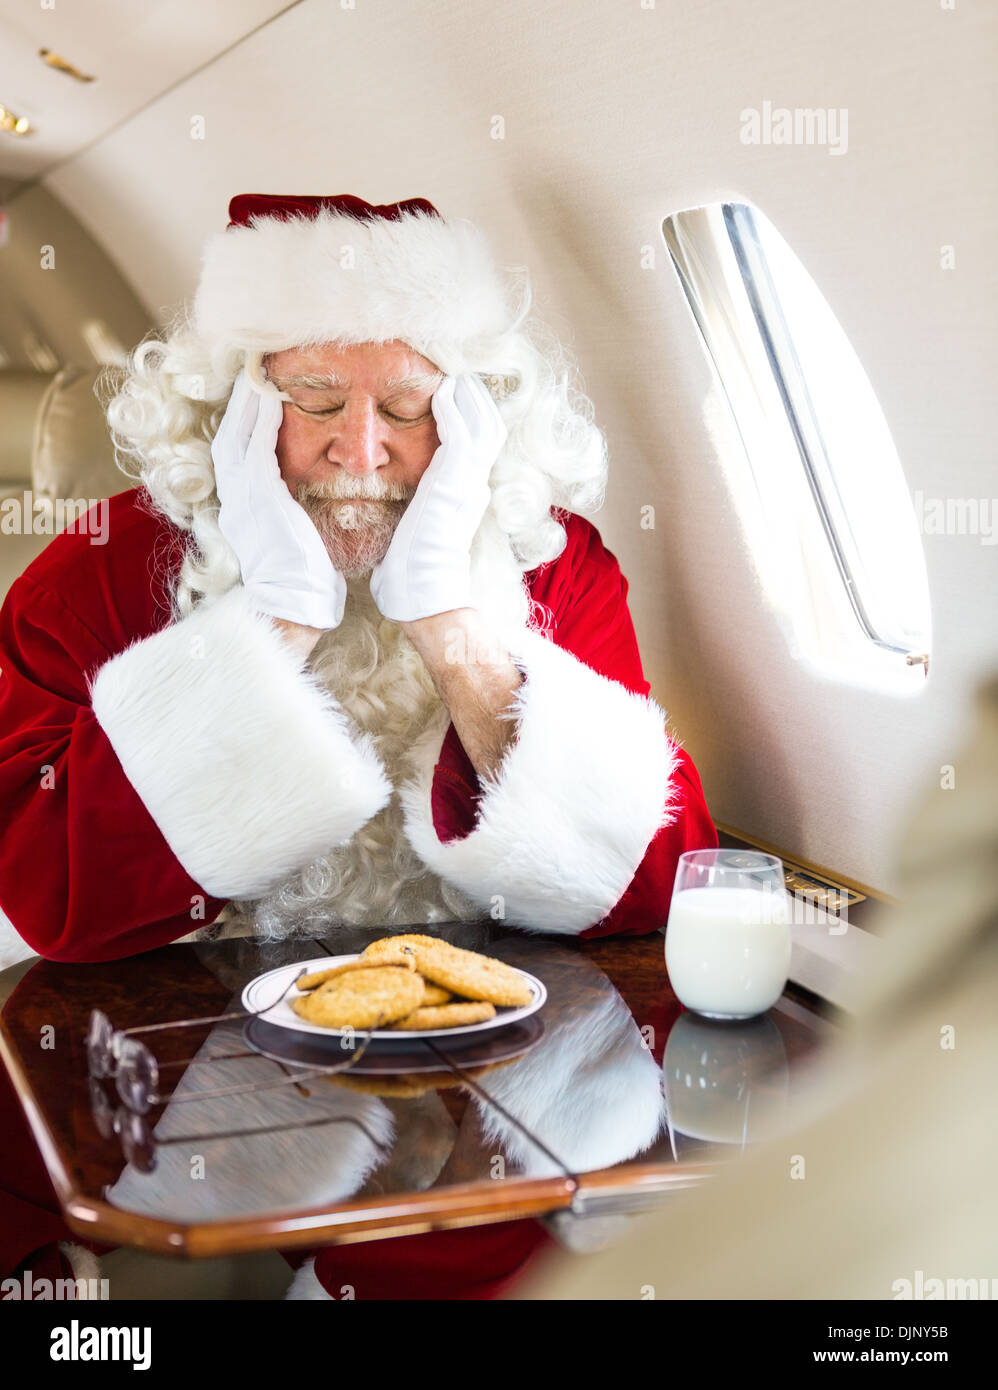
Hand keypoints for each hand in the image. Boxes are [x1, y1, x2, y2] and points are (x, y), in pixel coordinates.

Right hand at [212, 369, 346, 629]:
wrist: (291, 609)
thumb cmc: (302, 583)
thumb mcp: (294, 541)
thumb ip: (293, 516)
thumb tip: (308, 504)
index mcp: (246, 508)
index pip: (241, 453)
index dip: (247, 422)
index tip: (258, 395)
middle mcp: (237, 500)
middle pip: (231, 436)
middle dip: (241, 402)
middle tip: (253, 370)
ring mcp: (243, 498)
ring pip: (236, 436)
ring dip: (246, 402)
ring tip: (259, 371)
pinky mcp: (258, 500)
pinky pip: (253, 448)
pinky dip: (258, 421)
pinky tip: (270, 396)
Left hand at [369, 373, 506, 622]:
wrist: (422, 596)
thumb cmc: (413, 576)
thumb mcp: (419, 533)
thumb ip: (419, 514)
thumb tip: (403, 510)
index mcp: (464, 499)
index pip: (477, 450)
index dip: (473, 422)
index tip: (458, 400)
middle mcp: (473, 489)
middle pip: (489, 431)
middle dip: (478, 402)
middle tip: (463, 377)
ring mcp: (467, 486)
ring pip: (483, 427)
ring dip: (470, 399)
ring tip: (456, 375)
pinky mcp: (453, 485)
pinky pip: (461, 436)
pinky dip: (454, 411)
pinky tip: (443, 390)